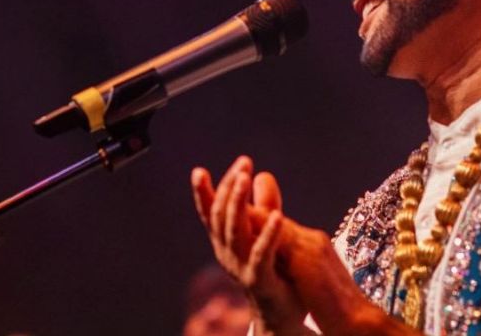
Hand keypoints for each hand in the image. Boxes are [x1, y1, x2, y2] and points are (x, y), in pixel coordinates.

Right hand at [191, 157, 303, 329]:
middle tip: (240, 164)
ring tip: (246, 178)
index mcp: (227, 243)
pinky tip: (279, 216)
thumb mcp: (268, 234)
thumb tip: (261, 174)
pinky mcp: (260, 281)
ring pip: (235, 232)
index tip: (198, 170)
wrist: (283, 316)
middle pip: (221, 218)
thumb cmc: (276, 273)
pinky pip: (262, 255)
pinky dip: (269, 235)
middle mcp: (228, 255)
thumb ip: (264, 206)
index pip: (211, 214)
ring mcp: (241, 268)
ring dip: (239, 203)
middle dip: (228, 189)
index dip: (203, 193)